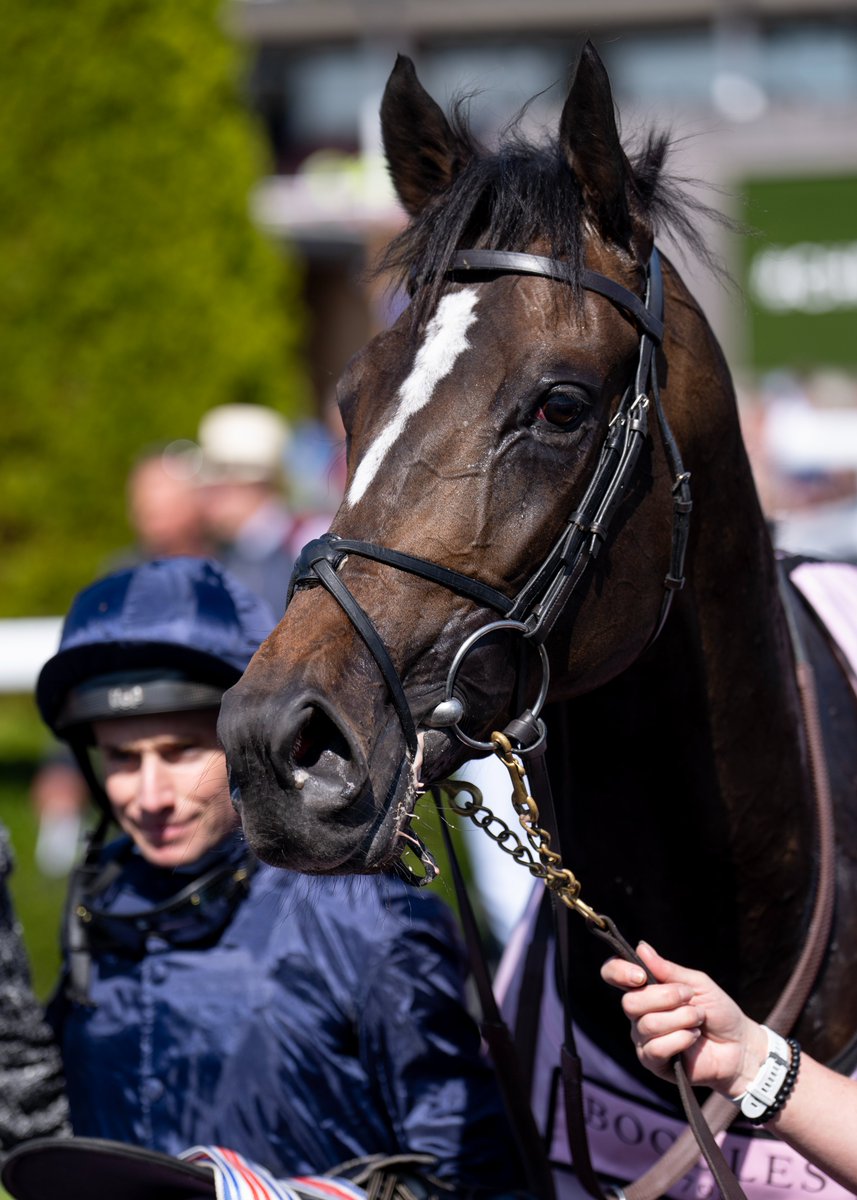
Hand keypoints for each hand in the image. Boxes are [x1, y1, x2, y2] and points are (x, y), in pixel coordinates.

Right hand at [601, 942, 768, 1097]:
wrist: (739, 1046)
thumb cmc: (717, 1010)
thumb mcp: (697, 984)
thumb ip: (668, 969)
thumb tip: (641, 947)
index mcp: (645, 989)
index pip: (613, 974)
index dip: (618, 971)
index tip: (641, 975)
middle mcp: (638, 1013)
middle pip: (630, 1002)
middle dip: (665, 997)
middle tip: (689, 997)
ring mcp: (644, 1039)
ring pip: (647, 1024)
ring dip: (681, 1018)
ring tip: (699, 1020)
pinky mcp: (654, 1063)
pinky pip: (656, 1048)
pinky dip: (681, 1038)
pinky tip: (694, 1037)